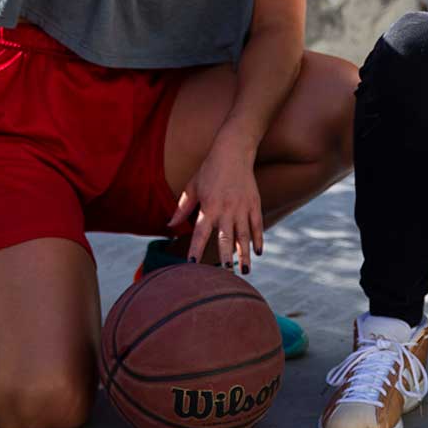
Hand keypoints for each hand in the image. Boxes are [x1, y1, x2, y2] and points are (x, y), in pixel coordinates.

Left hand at [168, 130, 265, 271]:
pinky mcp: (254, 203)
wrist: (233, 151)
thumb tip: (169, 225)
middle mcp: (226, 209)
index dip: (196, 249)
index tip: (192, 265)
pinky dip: (258, 239)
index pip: (200, 233)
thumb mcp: (192, 187)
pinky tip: (257, 253)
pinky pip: (257, 225)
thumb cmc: (209, 170)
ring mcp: (242, 207)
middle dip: (225, 258)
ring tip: (244, 272)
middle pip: (225, 238)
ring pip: (243, 236)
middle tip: (226, 276)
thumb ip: (182, 208)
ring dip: (244, 254)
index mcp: (208, 206)